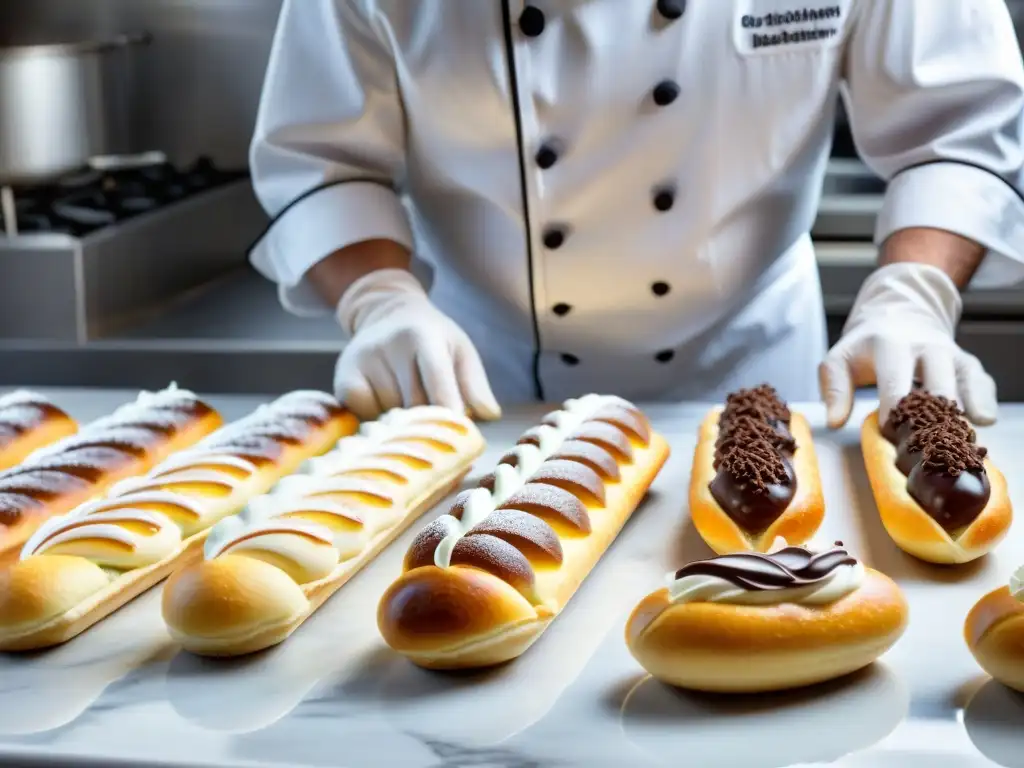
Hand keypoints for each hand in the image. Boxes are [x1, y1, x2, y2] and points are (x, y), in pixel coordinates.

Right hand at [333, 268, 500, 420]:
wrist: (387, 315)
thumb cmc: (432, 338)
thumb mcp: (459, 350)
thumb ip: (475, 384)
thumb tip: (489, 416)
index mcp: (422, 335)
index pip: (436, 379)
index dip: (448, 408)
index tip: (457, 433)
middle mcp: (388, 345)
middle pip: (414, 404)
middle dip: (430, 422)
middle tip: (438, 425)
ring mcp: (363, 362)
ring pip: (390, 415)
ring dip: (404, 423)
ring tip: (409, 406)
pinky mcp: (343, 378)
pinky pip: (365, 417)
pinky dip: (379, 421)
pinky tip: (386, 406)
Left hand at [819, 262, 996, 427]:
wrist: (899, 316)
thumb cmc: (866, 347)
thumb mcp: (839, 359)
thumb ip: (834, 389)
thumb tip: (835, 422)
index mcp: (892, 345)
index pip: (896, 382)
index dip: (895, 412)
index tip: (890, 435)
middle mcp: (928, 348)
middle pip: (939, 386)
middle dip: (933, 419)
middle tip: (922, 448)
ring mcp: (953, 356)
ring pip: (965, 388)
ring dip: (957, 418)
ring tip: (949, 444)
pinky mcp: (969, 366)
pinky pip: (982, 387)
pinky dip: (981, 407)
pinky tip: (977, 424)